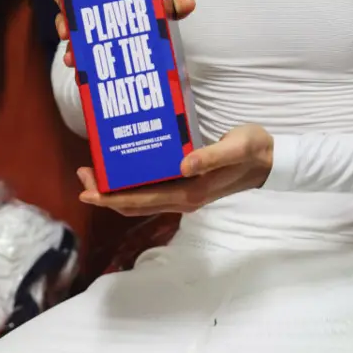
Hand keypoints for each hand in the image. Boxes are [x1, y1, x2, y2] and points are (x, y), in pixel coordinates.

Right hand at [52, 0, 195, 67]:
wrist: (152, 45)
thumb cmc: (150, 17)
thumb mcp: (158, 12)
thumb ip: (170, 7)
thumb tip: (189, 3)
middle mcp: (89, 12)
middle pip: (66, 13)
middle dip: (63, 22)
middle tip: (66, 32)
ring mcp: (87, 34)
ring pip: (71, 39)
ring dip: (70, 48)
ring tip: (72, 59)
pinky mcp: (90, 55)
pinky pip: (80, 59)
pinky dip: (80, 67)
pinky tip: (80, 77)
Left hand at [77, 124, 273, 215]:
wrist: (270, 160)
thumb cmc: (252, 150)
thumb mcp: (235, 147)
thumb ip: (210, 156)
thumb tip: (181, 166)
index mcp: (190, 192)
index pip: (141, 201)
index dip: (111, 198)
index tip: (87, 189)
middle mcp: (183, 198)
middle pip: (135, 204)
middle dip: (105, 195)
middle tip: (83, 176)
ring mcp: (185, 193)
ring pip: (142, 199)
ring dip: (116, 191)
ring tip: (96, 173)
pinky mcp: (188, 185)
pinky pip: (153, 190)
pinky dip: (133, 184)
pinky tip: (126, 168)